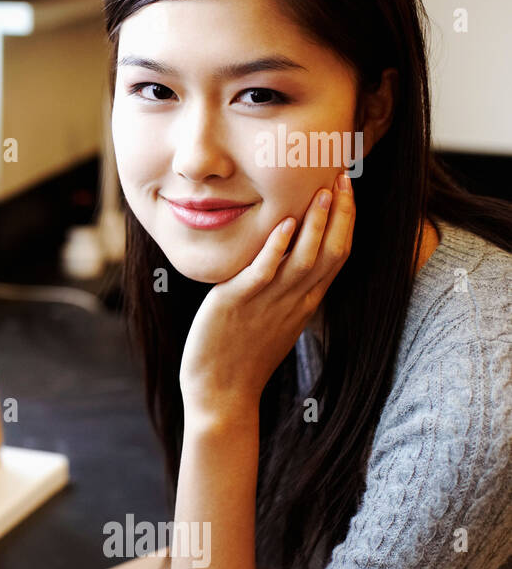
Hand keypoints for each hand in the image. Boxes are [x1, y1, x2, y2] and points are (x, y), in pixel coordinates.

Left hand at [179, 172, 354, 415]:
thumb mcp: (275, 319)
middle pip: (331, 251)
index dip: (347, 220)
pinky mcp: (238, 304)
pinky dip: (275, 248)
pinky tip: (282, 225)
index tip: (347, 188)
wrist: (221, 393)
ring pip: (304, 259)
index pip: (338, 255)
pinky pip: (263, 274)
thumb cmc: (242, 356)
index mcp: (306, 302)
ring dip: (316, 223)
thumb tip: (285, 262)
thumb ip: (285, 291)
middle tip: (341, 174)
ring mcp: (269, 302)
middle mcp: (295, 300)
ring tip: (322, 189)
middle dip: (341, 212)